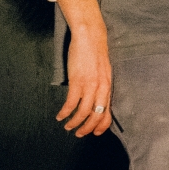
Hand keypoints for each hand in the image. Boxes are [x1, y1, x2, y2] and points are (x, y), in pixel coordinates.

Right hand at [54, 0, 112, 136]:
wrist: (90, 36)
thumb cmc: (95, 53)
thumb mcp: (103, 71)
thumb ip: (100, 85)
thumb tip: (95, 98)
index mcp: (108, 86)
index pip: (108, 112)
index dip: (101, 125)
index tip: (95, 133)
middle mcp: (101, 88)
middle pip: (96, 116)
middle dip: (87, 128)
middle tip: (78, 133)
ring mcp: (90, 85)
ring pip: (83, 112)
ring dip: (74, 122)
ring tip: (67, 126)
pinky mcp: (77, 81)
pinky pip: (71, 103)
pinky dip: (65, 112)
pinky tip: (60, 115)